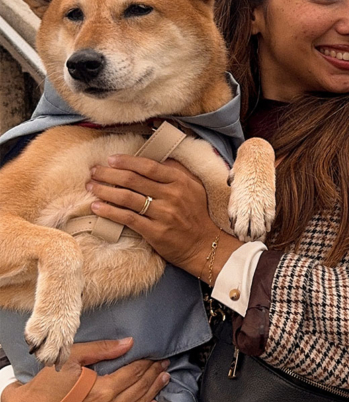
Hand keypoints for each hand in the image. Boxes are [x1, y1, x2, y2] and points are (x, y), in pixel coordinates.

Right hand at [1, 338, 168, 401]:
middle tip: (164, 364)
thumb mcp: (72, 357)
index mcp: (101, 391)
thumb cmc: (48, 384)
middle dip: (154, 375)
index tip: (157, 355)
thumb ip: (102, 349)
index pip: (134, 373)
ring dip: (153, 392)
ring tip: (164, 379)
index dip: (147, 363)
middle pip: (138, 390)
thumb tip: (130, 343)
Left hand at [86, 155, 240, 281]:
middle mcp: (171, 195)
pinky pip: (128, 218)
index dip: (127, 161)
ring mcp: (163, 214)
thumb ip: (176, 171)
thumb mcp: (193, 186)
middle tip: (94, 171)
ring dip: (105, 191)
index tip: (111, 159)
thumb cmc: (196, 213)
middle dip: (109, 174)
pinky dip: (110, 212)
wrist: (204, 244)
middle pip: (133, 180)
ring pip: (127, 198)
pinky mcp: (155, 232)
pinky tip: (97, 207)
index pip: (148, 166)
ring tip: (91, 187)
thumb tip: (156, 157)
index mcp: (179, 181)